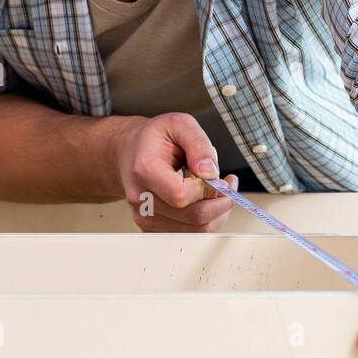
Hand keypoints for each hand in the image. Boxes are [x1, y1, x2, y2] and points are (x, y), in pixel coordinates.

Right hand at [112, 113, 237, 231]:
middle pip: (193, 217)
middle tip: (228, 185)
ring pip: (195, 230)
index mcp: (145, 170)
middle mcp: (141, 198)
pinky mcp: (152, 227)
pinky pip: (188, 234)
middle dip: (221, 202)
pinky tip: (204, 201)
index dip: (208, 189)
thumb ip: (198, 143)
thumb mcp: (179, 124)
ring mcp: (145, 216)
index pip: (181, 195)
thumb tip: (210, 173)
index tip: (219, 177)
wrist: (129, 152)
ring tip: (217, 191)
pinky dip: (206, 220)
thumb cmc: (154, 139)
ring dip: (216, 212)